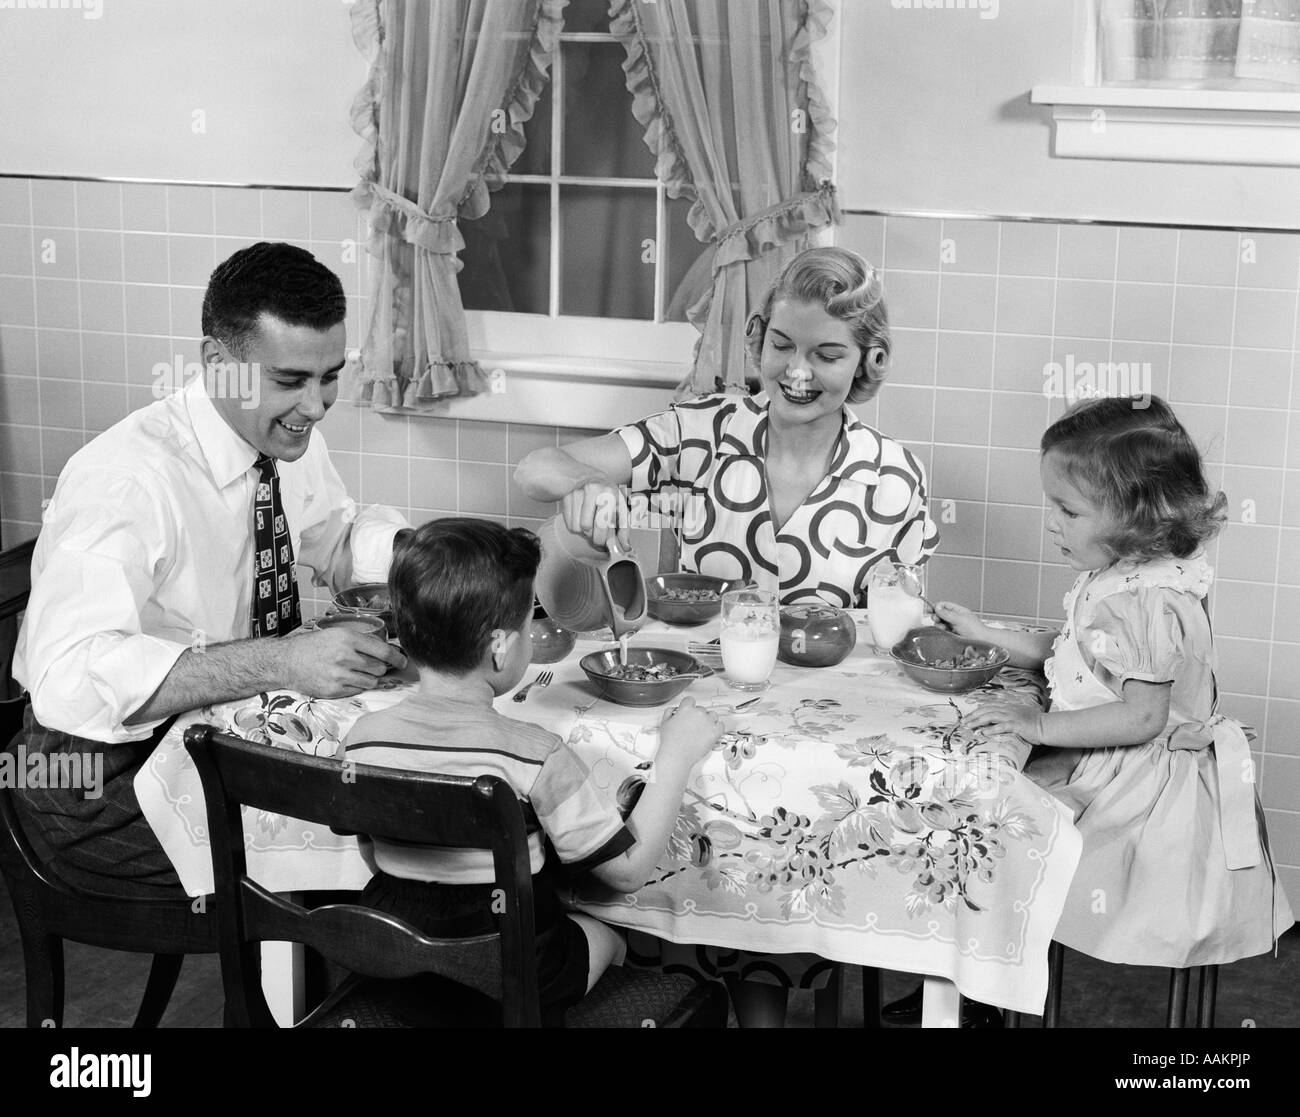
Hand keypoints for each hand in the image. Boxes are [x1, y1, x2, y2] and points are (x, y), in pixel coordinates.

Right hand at [279, 627, 406, 696]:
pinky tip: (345, 679)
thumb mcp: (336, 634)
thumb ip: (360, 641)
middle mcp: (344, 657)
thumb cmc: (313, 646)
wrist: (286, 662)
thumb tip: (387, 651)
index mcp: (347, 639)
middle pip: (379, 668)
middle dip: (380, 668)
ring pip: (371, 681)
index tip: (402, 661)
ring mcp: (339, 675)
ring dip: (369, 678)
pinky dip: (356, 686)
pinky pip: (357, 690)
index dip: (397, 658)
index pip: (383, 651)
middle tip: (373, 666)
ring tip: (357, 672)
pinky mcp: (333, 690)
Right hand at [561, 480, 628, 549]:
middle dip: (593, 537)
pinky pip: (569, 523)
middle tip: (597, 537)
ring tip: (591, 524)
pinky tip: (582, 519)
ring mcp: (578, 492)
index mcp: (610, 493)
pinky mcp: (567, 497)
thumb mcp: (621, 509)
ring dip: (584, 532)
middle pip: (588, 527)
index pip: (603, 523)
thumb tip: (625, 546)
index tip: (603, 544)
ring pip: (577, 527)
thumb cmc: (609, 496)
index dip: (602, 538)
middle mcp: (593, 490)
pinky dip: (576, 526)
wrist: (592, 478)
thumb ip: (624, 529)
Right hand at [658, 696, 722, 765]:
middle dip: (698, 716)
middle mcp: (698, 713)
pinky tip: (712, 732)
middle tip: (694, 725)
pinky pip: (721, 725)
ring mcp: (708, 722)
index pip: (690, 700)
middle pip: (702, 709)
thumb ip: (669, 713)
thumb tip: (673, 711)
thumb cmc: (671, 742)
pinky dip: (718, 728)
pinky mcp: (715, 732)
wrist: (677, 755)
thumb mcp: (665, 723)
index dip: (689, 706)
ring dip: (709, 720)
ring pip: (713, 715)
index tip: (689, 710)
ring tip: (703, 729)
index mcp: (686, 709)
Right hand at [934, 601, 991, 640]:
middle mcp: (955, 618)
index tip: (930, 609)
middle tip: (936, 618)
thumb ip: (947, 613)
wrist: (981, 642)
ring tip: (942, 627)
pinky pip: (943, 631)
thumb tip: (937, 607)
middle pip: (941, 614)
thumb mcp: (959, 619)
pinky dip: (941, 631)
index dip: (937, 606)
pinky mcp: (952, 635)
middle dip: (937, 616)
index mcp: (959, 611)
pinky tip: (943, 632)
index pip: (945, 605)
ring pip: (941, 623)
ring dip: (939, 624)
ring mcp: (953, 626)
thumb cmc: (975, 629)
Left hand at [964, 700, 1041, 743]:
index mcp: (1007, 706)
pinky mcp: (1016, 725)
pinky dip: (991, 729)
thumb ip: (1006, 716)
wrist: (1045, 726)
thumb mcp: (1017, 716)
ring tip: (969, 727)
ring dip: (978, 721)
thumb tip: (993, 722)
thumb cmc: (1032, 723)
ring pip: (990, 716)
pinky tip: (984, 732)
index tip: (967, 717)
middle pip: (985, 710)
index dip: (976, 711)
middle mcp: (1007, 709)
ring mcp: (1011, 716)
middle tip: (963, 722)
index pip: (987, 707)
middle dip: (973, 716)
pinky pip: (1001, 726)